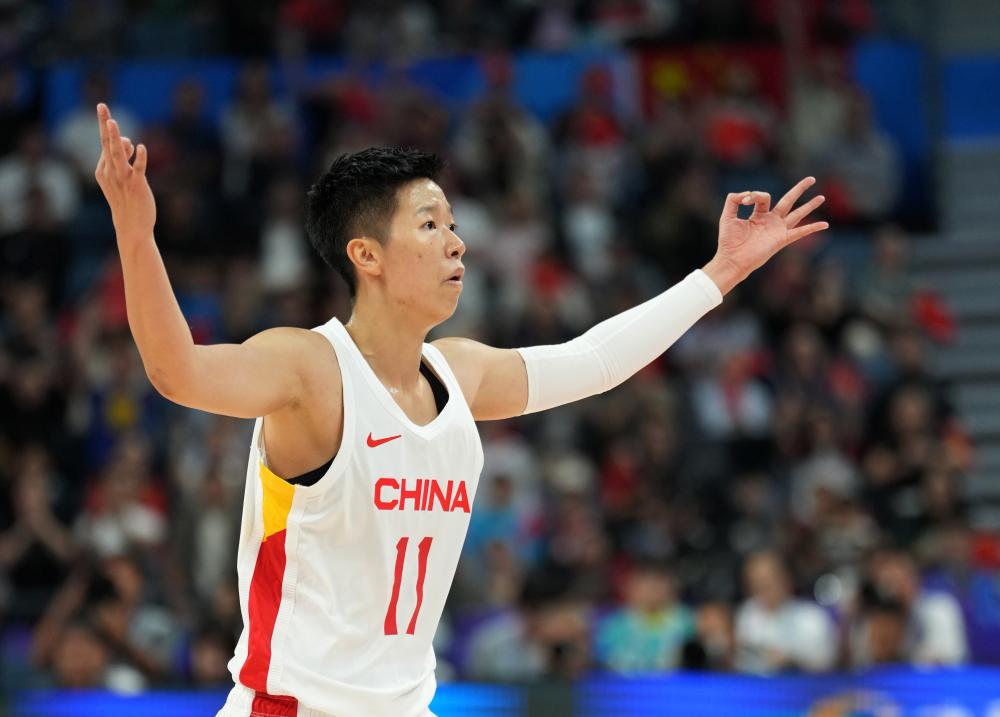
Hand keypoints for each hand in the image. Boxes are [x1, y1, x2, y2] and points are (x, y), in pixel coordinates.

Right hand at [94, 103, 155, 244]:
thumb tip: (129, 141)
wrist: (131, 225)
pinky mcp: (137, 185)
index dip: (110, 130)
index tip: (104, 110)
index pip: (106, 144)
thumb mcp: (120, 178)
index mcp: (102, 170)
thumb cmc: (126, 200)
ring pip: (118, 154)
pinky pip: (138, 169)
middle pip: (107, 143)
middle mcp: (110, 172)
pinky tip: (141, 147)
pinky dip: (139, 158)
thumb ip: (123, 158)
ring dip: (116, 138)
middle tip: (102, 105)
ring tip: (113, 122)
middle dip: (104, 124)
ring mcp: (122, 178)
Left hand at [703, 177, 828, 294]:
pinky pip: (800, 232)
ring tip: (821, 197)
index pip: (763, 197)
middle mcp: (771, 221)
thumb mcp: (727, 216)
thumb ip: (733, 200)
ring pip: (797, 213)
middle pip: (788, 200)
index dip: (754, 195)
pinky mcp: (781, 240)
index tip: (744, 201)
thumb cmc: (728, 241)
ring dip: (810, 205)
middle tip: (811, 178)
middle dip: (799, 189)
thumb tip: (747, 193)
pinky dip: (812, 228)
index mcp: (758, 215)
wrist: (732, 260)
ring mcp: (778, 230)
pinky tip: (825, 224)